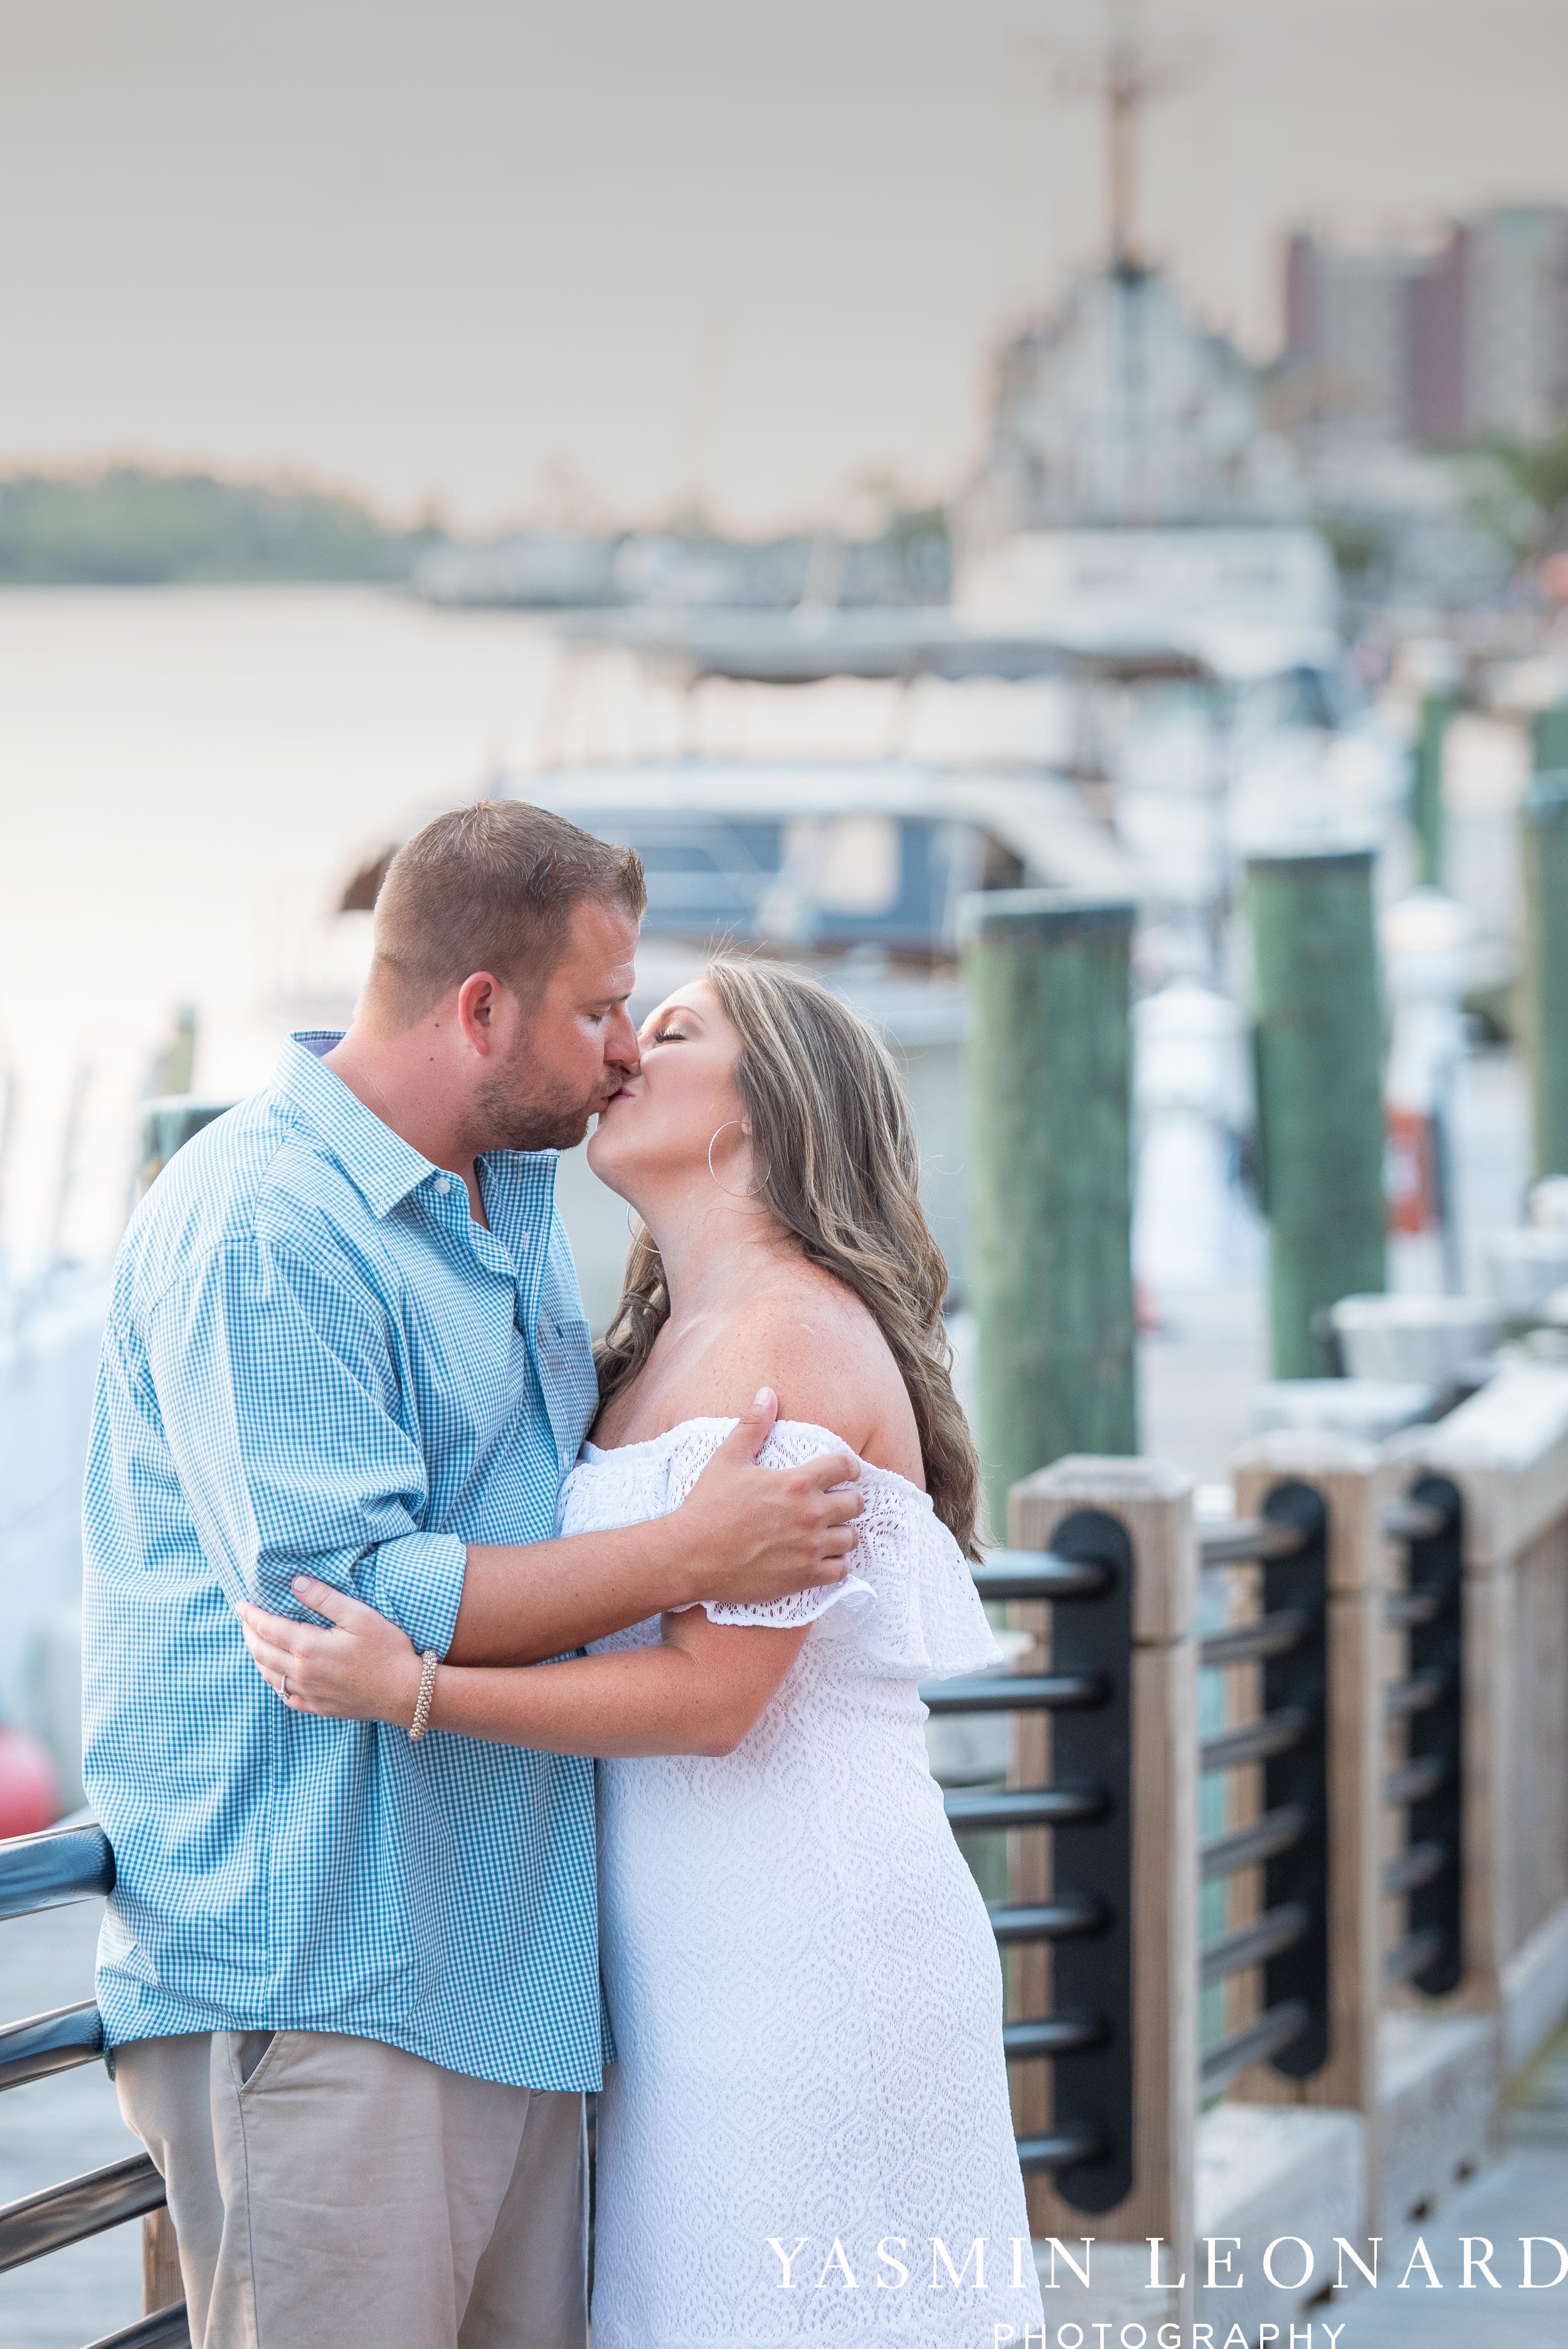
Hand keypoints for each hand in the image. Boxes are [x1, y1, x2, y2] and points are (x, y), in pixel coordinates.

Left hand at [238, 1576, 425, 1726]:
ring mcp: (308, 1693)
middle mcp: (302, 1672)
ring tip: (255, 1644)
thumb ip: (324, 1598)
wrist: (405, 1692)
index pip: (267, 1628)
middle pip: (262, 1652)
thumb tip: (295, 1583)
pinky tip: (278, 1676)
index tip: (240, 1604)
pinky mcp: (318, 1707)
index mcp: (309, 1647)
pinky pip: (285, 1696)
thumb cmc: (387, 1649)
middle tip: (244, 1620)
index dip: (251, 1615)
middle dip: (249, 1634)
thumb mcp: (359, 1615)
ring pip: (269, 1676)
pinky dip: (274, 1682)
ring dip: (257, 1657)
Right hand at [676, 1388, 863, 1607]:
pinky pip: (842, 1570)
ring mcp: (810, 1547)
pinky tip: (823, 1559)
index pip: (845, 1466)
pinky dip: (837, 1564)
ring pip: (851, 1538)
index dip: (849, 1467)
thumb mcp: (728, 1459)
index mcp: (796, 1482)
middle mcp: (810, 1513)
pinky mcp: (805, 1576)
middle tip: (835, 1503)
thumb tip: (767, 1393)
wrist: (690, 1556)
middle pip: (856, 1503)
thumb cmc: (707, 1506)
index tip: (846, 1472)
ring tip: (828, 1532)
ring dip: (842, 1533)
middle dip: (848, 1500)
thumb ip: (753, 1425)